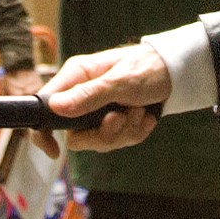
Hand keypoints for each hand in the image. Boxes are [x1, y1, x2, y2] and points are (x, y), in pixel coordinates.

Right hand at [43, 46, 169, 151]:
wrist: (176, 74)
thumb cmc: (147, 67)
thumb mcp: (120, 81)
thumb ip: (88, 95)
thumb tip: (55, 107)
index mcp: (76, 77)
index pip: (45, 106)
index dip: (43, 131)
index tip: (54, 151)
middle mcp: (82, 95)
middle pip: (75, 135)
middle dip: (102, 134)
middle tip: (120, 118)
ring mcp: (98, 111)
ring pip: (99, 141)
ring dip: (124, 130)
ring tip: (139, 110)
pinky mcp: (114, 122)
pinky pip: (118, 141)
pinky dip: (136, 132)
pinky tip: (146, 116)